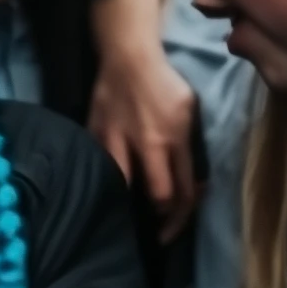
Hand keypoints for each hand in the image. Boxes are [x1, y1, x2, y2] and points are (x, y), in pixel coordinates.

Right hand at [88, 50, 198, 243]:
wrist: (126, 57)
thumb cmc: (164, 81)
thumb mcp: (190, 109)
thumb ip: (188, 145)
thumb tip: (192, 178)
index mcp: (173, 137)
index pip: (184, 187)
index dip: (185, 209)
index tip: (181, 219)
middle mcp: (146, 144)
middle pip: (157, 195)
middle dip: (163, 216)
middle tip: (162, 229)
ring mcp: (116, 141)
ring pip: (124, 188)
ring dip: (131, 204)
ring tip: (132, 217)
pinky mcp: (94, 136)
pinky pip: (101, 168)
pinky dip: (107, 182)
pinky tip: (108, 190)